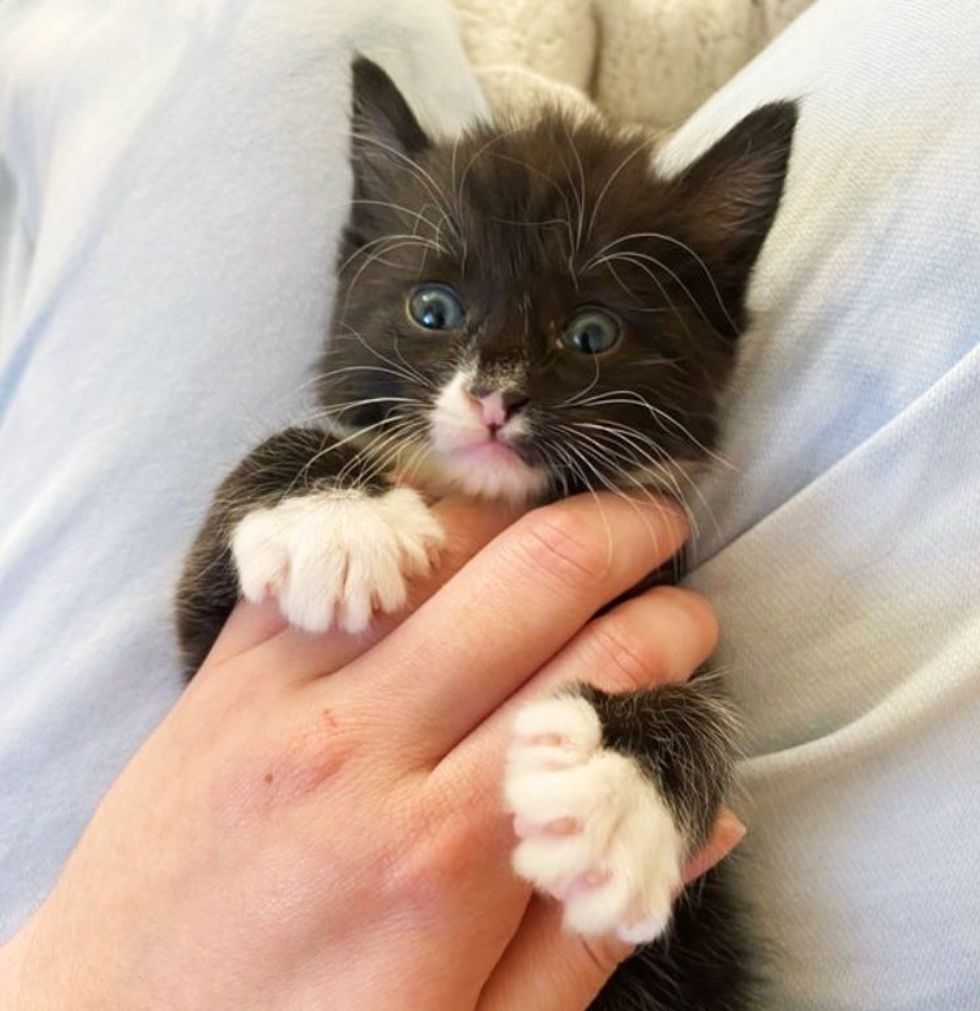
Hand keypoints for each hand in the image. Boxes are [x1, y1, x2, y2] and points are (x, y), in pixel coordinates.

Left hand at [0, 494, 741, 1010]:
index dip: (671, 634)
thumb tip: (705, 811)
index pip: (601, 681)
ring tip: (566, 513)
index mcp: (447, 851)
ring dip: (522, 506)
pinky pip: (326, 545)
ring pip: (433, 535)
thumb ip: (594, 925)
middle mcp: (365, 744)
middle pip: (531, 574)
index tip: (694, 628)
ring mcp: (282, 688)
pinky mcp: (227, 665)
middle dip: (622, 532)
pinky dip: (403, 512)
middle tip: (661, 527)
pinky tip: (449, 518)